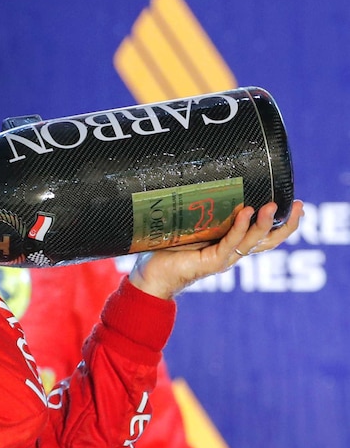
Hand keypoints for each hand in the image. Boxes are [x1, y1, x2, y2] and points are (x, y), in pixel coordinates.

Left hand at [129, 200, 304, 298]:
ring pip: (253, 242)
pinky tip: (245, 213)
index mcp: (231, 243)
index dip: (282, 221)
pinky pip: (230, 244)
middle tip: (298, 204)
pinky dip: (240, 228)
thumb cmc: (165, 247)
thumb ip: (199, 207)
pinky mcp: (212, 262)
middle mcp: (232, 252)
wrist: (150, 274)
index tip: (296, 203)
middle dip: (285, 223)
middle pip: (268, 240)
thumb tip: (199, 173)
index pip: (264, 234)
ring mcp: (224, 258)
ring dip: (263, 223)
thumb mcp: (188, 223)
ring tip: (271, 205)